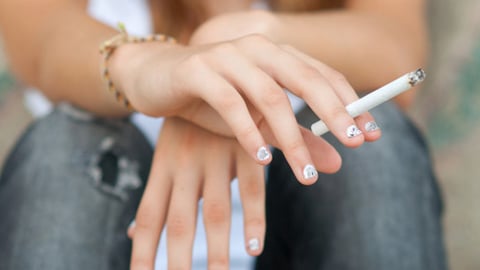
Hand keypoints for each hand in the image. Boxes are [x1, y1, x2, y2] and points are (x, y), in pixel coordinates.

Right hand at [112, 32, 380, 184]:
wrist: (155, 77)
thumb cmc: (210, 98)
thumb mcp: (257, 120)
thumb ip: (295, 138)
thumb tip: (336, 164)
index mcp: (276, 55)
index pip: (323, 75)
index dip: (351, 104)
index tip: (371, 136)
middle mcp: (257, 50)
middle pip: (305, 79)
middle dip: (334, 113)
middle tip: (355, 145)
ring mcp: (228, 57)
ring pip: (270, 96)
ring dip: (290, 137)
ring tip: (304, 174)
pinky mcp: (198, 70)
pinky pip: (230, 102)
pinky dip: (248, 132)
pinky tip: (261, 159)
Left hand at [129, 117, 266, 268]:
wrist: (212, 73)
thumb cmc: (185, 127)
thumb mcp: (165, 157)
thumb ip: (154, 199)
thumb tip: (131, 233)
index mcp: (164, 167)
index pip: (150, 218)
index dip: (143, 252)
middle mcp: (186, 165)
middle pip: (180, 222)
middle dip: (178, 260)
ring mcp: (216, 157)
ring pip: (214, 211)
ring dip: (218, 249)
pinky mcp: (245, 148)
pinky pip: (252, 189)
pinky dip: (253, 218)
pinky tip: (254, 246)